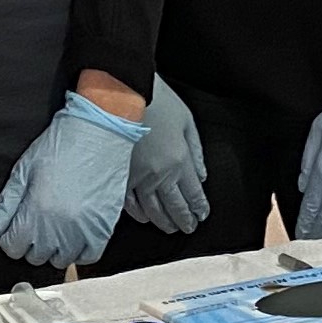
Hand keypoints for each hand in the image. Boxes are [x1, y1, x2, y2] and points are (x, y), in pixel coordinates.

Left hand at [0, 92, 146, 269]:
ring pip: (60, 260)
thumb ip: (5, 206)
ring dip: (55, 248)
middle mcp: (59, 227)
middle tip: (38, 220)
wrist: (99, 130)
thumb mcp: (24, 170)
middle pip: (35, 257)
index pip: (13, 247)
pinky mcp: (104, 227)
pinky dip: (80, 250)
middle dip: (31, 242)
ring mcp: (84, 229)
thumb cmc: (60, 145)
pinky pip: (89, 256)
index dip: (11, 236)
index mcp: (36, 211)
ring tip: (57, 225)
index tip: (17, 224)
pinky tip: (75, 234)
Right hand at [126, 78, 211, 235]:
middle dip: (184, 220)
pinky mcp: (120, 176)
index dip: (199, 208)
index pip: (193, 194)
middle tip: (189, 228)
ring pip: (153, 209)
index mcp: (180, 161)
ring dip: (163, 221)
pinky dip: (139, 213)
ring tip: (170, 228)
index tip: (202, 216)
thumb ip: (196, 151)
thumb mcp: (187, 122)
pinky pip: (130, 203)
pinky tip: (145, 217)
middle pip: (175, 206)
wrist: (124, 94)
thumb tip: (202, 176)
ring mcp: (138, 178)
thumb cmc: (158, 102)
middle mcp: (160, 175)